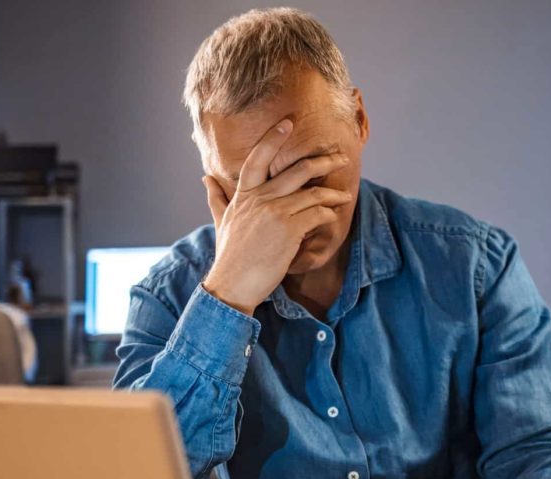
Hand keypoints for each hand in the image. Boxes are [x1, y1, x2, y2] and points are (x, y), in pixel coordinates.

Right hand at [201, 118, 352, 314]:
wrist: (233, 284)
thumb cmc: (229, 256)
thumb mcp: (221, 222)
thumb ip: (216, 197)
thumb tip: (205, 178)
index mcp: (244, 195)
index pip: (258, 158)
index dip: (273, 138)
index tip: (288, 123)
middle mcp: (260, 199)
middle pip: (297, 170)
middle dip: (323, 161)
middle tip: (340, 158)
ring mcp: (275, 213)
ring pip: (313, 193)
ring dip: (333, 193)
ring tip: (345, 195)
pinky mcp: (289, 231)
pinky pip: (316, 215)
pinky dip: (327, 215)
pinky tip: (333, 217)